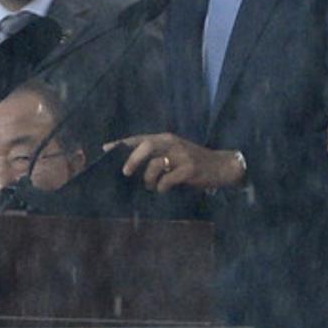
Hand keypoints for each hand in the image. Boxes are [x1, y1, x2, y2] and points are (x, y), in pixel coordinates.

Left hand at [103, 133, 245, 192]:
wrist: (221, 166)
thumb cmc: (193, 161)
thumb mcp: (174, 153)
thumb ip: (155, 155)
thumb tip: (128, 166)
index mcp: (166, 138)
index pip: (139, 138)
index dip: (121, 143)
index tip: (105, 149)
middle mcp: (172, 143)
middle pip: (145, 146)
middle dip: (132, 160)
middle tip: (125, 173)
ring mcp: (181, 155)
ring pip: (155, 165)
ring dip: (148, 180)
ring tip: (151, 186)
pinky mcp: (189, 169)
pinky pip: (167, 180)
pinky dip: (162, 187)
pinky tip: (164, 189)